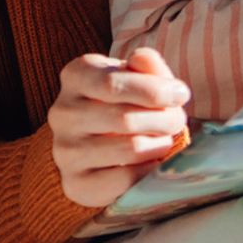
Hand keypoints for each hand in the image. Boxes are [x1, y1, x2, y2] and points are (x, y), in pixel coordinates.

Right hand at [47, 48, 191, 206]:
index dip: (154, 91)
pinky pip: (126, 179)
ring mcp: (65, 151)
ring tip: (164, 140)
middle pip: (124, 119)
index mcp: (75, 76)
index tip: (180, 95)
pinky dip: (149, 170)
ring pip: (129, 149)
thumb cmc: (130, 101)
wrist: (109, 145)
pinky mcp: (76, 184)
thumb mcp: (141, 76)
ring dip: (160, 145)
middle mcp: (62, 113)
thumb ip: (147, 64)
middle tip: (177, 122)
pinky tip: (152, 162)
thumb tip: (141, 59)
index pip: (112, 84)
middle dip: (164, 120)